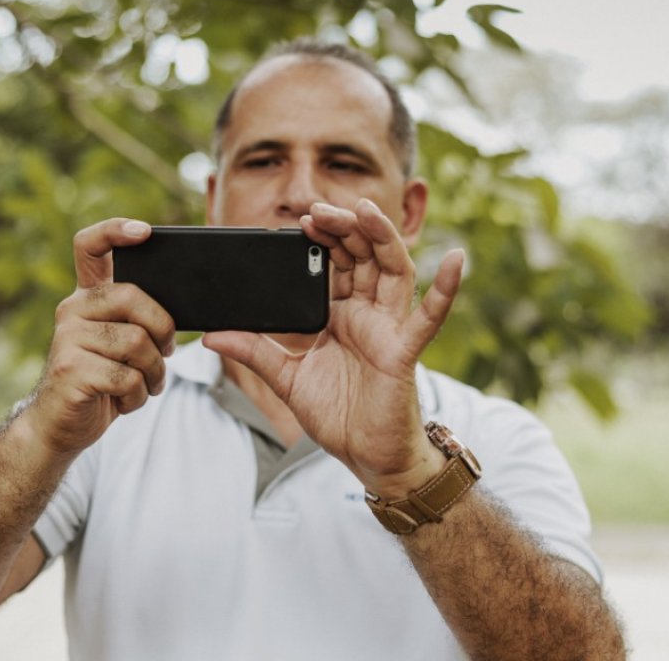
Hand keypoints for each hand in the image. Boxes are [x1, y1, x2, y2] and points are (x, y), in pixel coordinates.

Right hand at [20, 218, 175, 455]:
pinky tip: (125, 401)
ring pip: (136, 342)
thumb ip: (136, 319)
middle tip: (165, 353)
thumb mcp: (119, 344)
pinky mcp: (71, 369)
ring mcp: (67, 339)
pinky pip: (127, 377)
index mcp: (87, 298)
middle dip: (162, 329)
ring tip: (145, 385)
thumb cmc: (101, 382)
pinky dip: (138, 396)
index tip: (144, 232)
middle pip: (132, 296)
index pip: (90, 246)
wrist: (60, 427)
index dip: (115, 230)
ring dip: (154, 373)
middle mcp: (72, 310)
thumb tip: (179, 307)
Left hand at [203, 199, 463, 495]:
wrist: (367, 459)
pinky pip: (428, 318)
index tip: (303, 218)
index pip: (336, 264)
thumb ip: (253, 352)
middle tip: (321, 209)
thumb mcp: (286, 378)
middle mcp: (368, 314)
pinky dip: (446, 289)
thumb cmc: (338, 416)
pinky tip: (456, 260)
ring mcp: (389, 329)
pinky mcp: (403, 352)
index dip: (324, 238)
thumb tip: (211, 335)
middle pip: (363, 256)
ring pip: (392, 271)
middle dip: (345, 228)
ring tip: (366, 210)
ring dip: (382, 238)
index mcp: (341, 315)